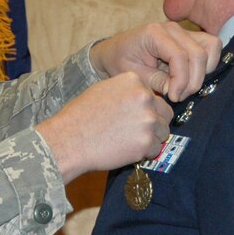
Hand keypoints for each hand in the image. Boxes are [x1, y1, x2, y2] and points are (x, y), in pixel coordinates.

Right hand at [35, 72, 172, 182]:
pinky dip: (144, 153)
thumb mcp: (103, 90)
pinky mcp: (146, 142)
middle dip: (154, 123)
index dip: (145, 108)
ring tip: (128, 141)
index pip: (153, 95)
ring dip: (150, 138)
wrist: (69, 140)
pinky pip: (156, 149)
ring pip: (163, 131)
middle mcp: (144, 97)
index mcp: (134, 81)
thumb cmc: (80, 116)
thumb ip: (126, 92)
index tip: (132, 117)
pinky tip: (125, 150)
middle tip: (136, 132)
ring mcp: (147, 120)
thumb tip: (143, 99)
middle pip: (165, 112)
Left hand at [90, 22, 220, 101]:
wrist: (116, 52)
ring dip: (203, 72)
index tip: (174, 97)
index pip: (179, 56)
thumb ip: (156, 82)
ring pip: (211, 47)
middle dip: (193, 80)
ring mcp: (183, 31)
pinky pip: (211, 47)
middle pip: (198, 53)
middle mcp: (172, 28)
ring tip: (186, 88)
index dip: (181, 80)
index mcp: (154, 33)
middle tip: (179, 96)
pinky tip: (190, 78)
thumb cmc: (121, 62)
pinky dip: (207, 65)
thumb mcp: (134, 75)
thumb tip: (178, 91)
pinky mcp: (191, 38)